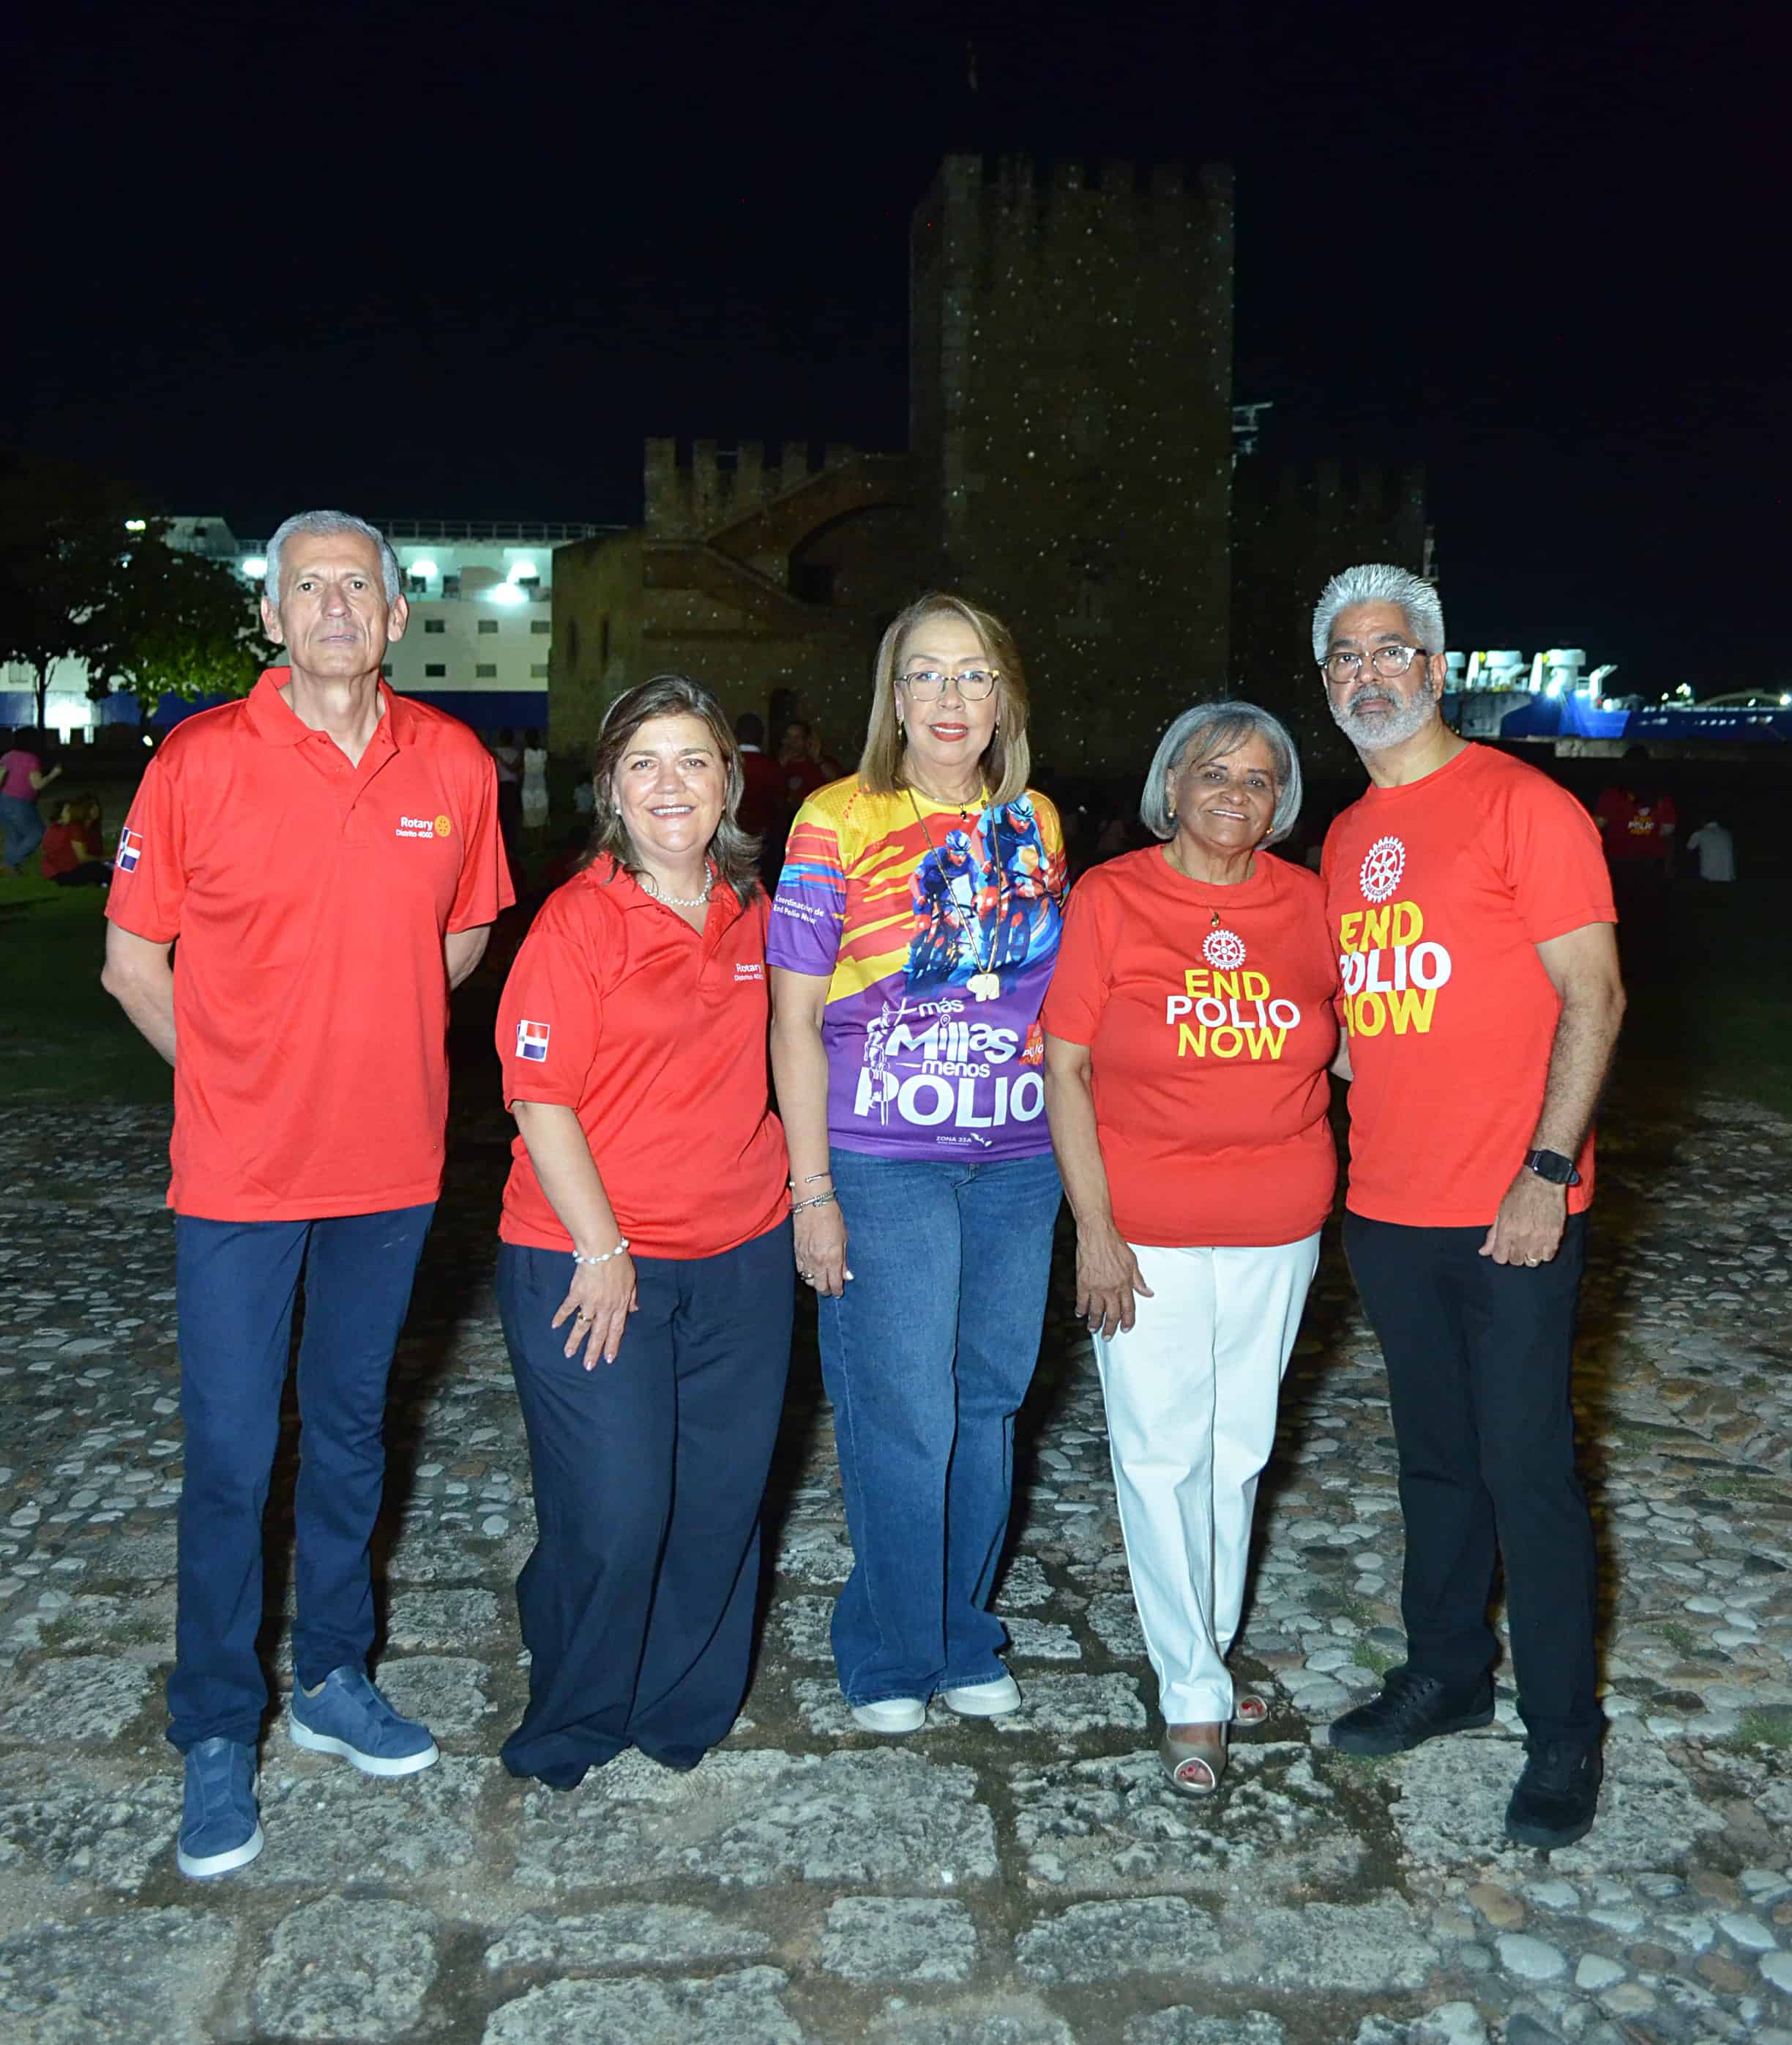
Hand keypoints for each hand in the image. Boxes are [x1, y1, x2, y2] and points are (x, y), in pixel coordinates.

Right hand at [553, 1252, 636, 1367]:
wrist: (603, 1248)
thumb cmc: (619, 1261)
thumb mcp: (632, 1279)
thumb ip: (632, 1296)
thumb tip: (635, 1310)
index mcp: (620, 1304)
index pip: (617, 1330)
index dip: (612, 1345)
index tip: (608, 1359)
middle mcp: (605, 1307)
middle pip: (599, 1333)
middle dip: (593, 1351)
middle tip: (588, 1367)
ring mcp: (590, 1301)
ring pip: (582, 1326)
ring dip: (575, 1341)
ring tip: (568, 1354)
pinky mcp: (577, 1293)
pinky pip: (568, 1308)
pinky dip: (560, 1317)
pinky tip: (555, 1326)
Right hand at [794, 1199, 850, 1297]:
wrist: (812, 1202)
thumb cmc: (832, 1215)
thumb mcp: (845, 1237)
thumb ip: (844, 1259)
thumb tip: (848, 1275)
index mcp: (833, 1258)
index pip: (835, 1284)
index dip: (837, 1291)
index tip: (839, 1292)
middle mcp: (818, 1261)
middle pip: (820, 1286)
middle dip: (826, 1290)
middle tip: (831, 1290)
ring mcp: (806, 1257)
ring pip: (808, 1280)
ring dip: (815, 1282)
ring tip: (821, 1280)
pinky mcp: (796, 1251)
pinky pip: (800, 1269)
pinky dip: (806, 1273)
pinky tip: (811, 1271)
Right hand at [1075, 1222, 1152, 1339]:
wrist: (1097, 1234)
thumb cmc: (1114, 1245)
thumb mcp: (1132, 1262)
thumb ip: (1139, 1280)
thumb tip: (1148, 1292)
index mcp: (1125, 1284)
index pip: (1128, 1309)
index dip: (1128, 1321)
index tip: (1126, 1328)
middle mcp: (1111, 1289)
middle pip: (1112, 1314)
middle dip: (1110, 1328)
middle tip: (1107, 1336)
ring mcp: (1096, 1287)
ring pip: (1096, 1311)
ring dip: (1095, 1322)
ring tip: (1093, 1329)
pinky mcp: (1083, 1283)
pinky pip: (1082, 1301)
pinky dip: (1081, 1309)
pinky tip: (1080, 1314)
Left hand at [1479, 1169, 1567, 1266]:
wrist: (1543, 1180)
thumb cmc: (1519, 1193)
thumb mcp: (1501, 1211)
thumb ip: (1493, 1234)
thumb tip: (1483, 1252)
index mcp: (1506, 1230)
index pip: (1500, 1258)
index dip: (1500, 1254)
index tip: (1504, 1248)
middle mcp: (1522, 1237)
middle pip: (1516, 1261)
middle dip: (1514, 1254)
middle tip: (1517, 1243)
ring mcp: (1540, 1238)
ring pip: (1532, 1261)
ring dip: (1529, 1254)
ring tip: (1530, 1243)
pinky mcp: (1555, 1236)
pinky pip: (1548, 1256)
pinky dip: (1544, 1252)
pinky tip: (1542, 1242)